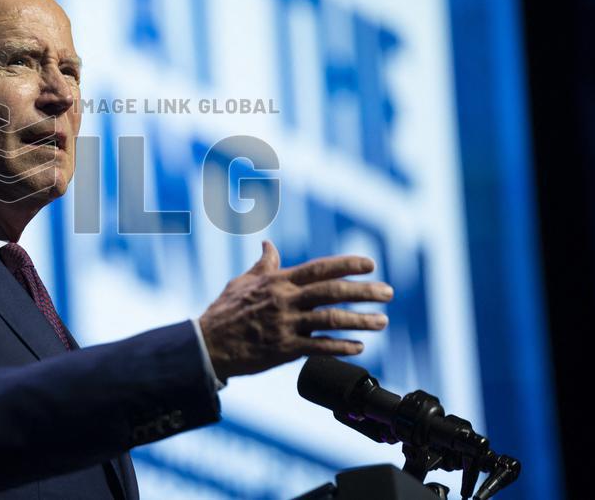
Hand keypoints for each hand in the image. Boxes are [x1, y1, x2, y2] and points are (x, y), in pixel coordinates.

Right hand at [199, 240, 392, 379]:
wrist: (207, 344)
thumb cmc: (224, 312)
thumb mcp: (242, 282)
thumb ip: (263, 265)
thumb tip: (268, 245)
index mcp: (278, 281)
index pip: (319, 268)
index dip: (347, 264)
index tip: (370, 263)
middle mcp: (285, 300)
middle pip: (332, 292)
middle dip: (364, 291)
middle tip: (387, 292)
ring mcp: (286, 325)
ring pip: (331, 320)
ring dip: (361, 320)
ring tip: (382, 321)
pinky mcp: (284, 349)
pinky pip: (319, 347)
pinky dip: (341, 346)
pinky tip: (359, 347)